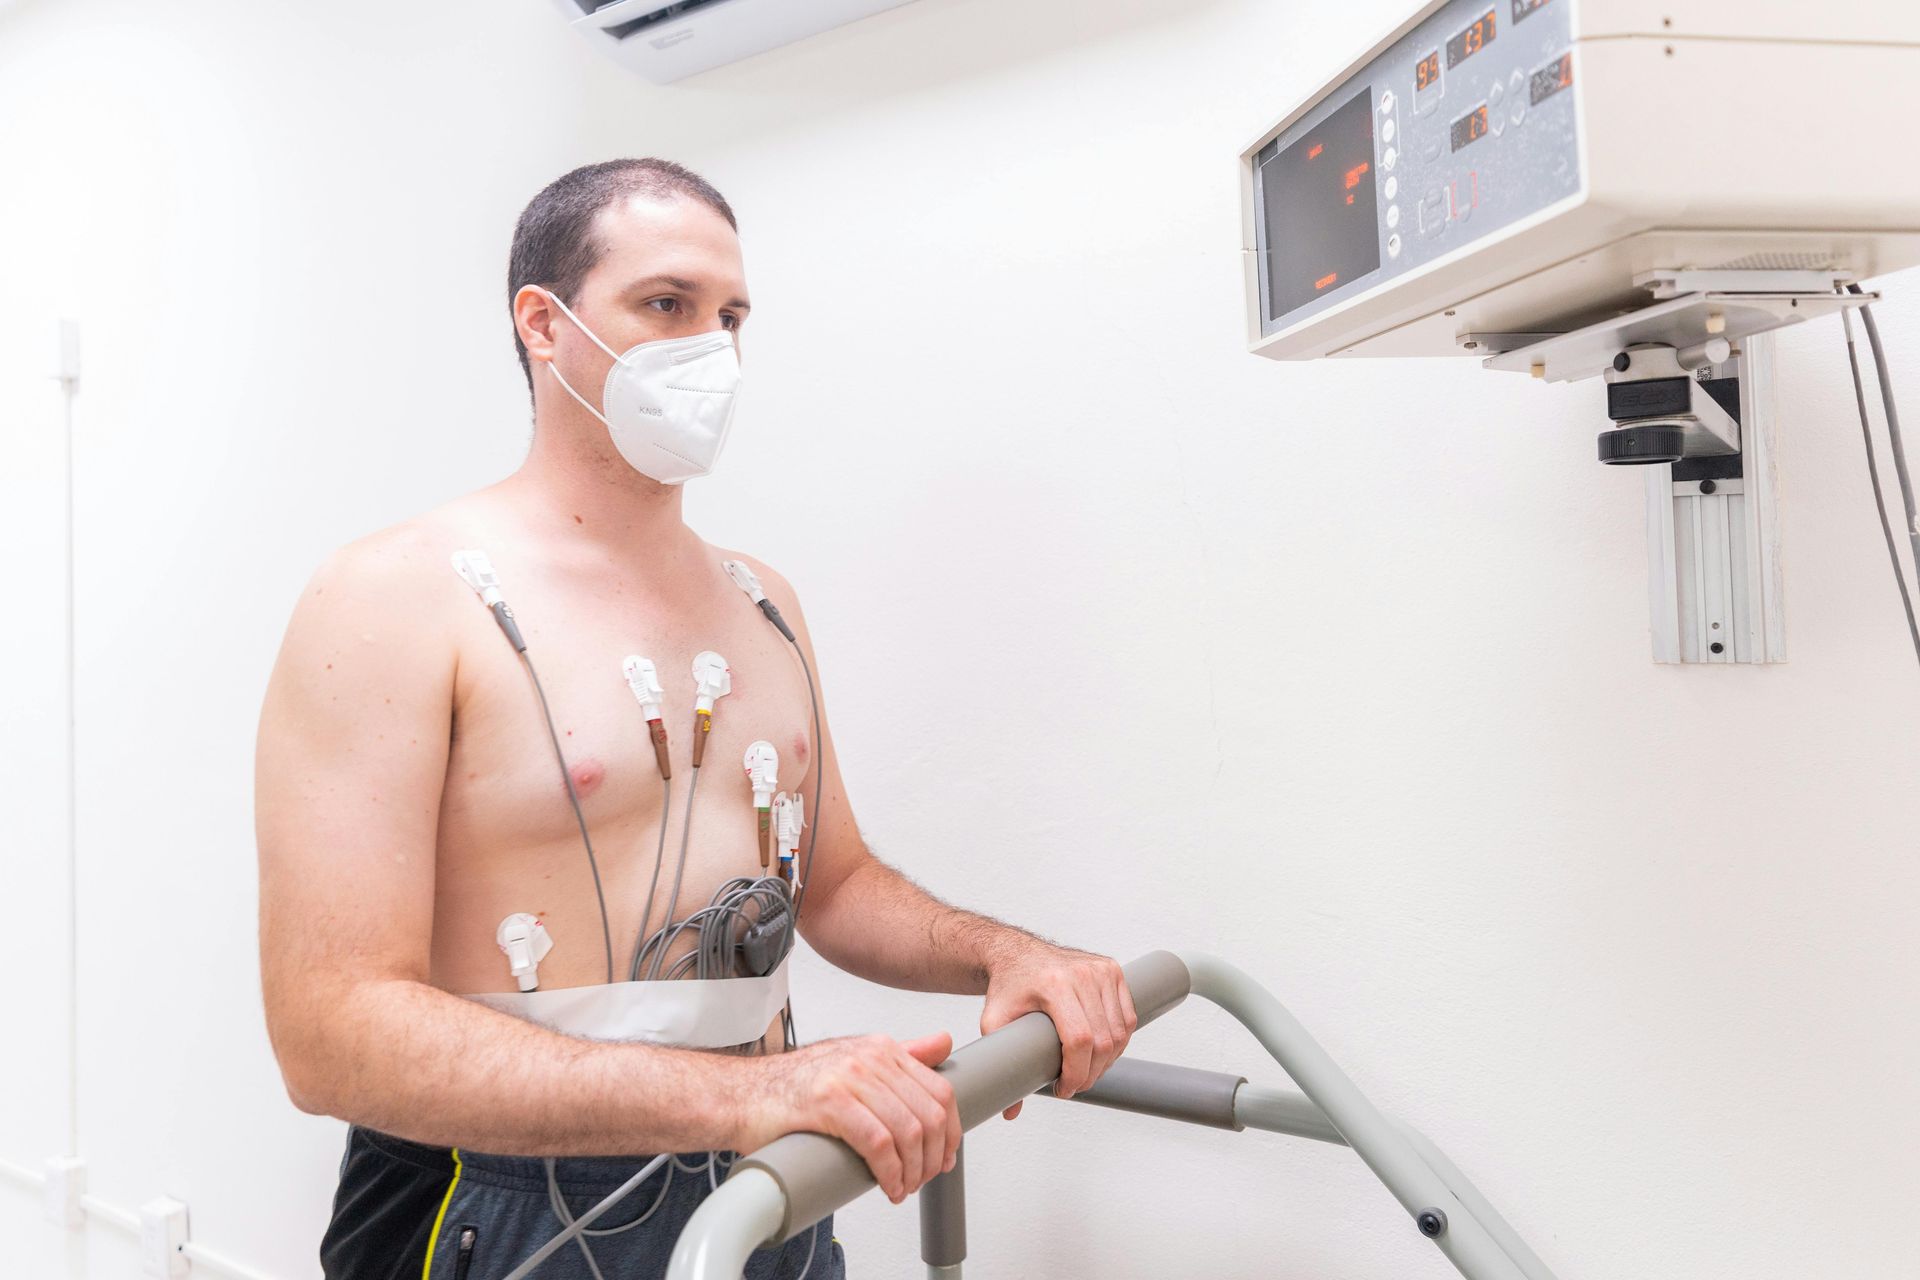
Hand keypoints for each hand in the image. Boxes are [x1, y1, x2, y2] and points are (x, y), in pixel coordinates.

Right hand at [738, 1033, 960, 1203]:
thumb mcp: (854, 1061)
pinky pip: (878, 1143)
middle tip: (923, 1179)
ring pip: (907, 1131)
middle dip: (933, 1157)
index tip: (945, 1157)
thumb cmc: (795, 1088)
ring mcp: (848, 1077)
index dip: (951, 1132)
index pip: (940, 1090)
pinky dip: (890, 1173)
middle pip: (929, 1114)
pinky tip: (887, 1187)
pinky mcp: (828, 1102)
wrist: (741, 1095)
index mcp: (881, 1048)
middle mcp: (869, 1057)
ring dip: (913, 1171)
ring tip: (903, 1187)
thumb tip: (944, 1043)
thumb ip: (901, 1055)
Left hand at [979, 945, 1136, 1119]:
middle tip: (1073, 1085)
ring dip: (1107, 1061)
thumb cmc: (1007, 986)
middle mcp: (1082, 974)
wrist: (1017, 953)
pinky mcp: (1112, 970)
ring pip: (1120, 1032)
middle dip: (1091, 1073)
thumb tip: (1010, 1110)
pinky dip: (1119, 1041)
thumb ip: (1001, 1064)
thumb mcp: (994, 1022)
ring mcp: (1101, 970)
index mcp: (1054, 984)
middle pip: (1103, 1040)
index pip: (1080, 1039)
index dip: (1076, 1072)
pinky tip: (1101, 1052)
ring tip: (1086, 1071)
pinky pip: (1128, 1017)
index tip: (1064, 1087)